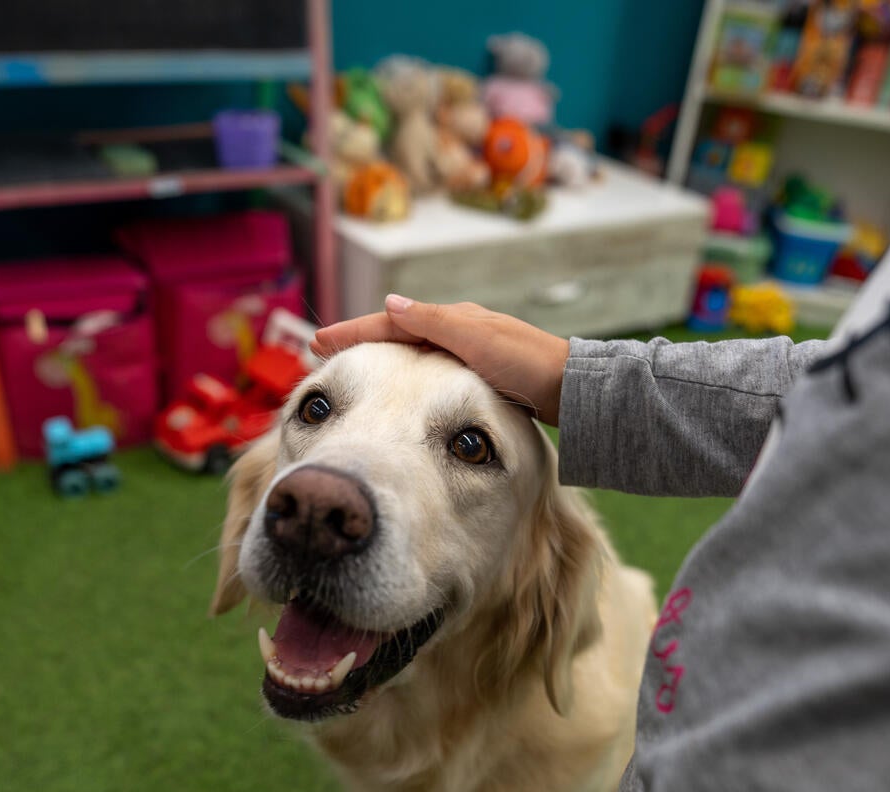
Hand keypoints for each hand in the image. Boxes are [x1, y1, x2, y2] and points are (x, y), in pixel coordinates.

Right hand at [311, 295, 569, 424]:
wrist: (571, 389)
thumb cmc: (526, 364)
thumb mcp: (476, 340)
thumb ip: (432, 323)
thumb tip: (390, 304)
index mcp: (454, 319)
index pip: (391, 323)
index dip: (353, 332)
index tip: (319, 342)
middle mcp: (460, 330)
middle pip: (398, 332)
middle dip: (360, 340)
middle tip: (323, 350)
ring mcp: (470, 351)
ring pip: (413, 350)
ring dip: (380, 354)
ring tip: (352, 365)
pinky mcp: (480, 372)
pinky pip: (430, 367)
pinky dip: (405, 369)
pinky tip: (401, 382)